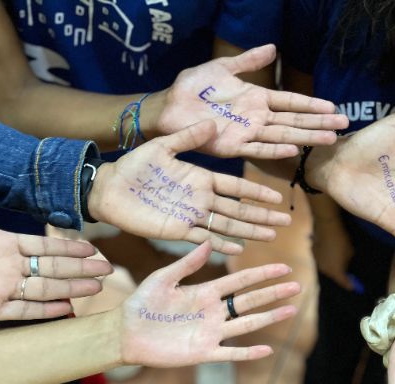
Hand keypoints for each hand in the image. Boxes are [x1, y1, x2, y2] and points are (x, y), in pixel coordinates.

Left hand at [0, 150, 111, 325]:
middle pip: (52, 268)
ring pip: (45, 288)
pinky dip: (45, 310)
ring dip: (71, 288)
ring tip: (97, 287)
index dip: (67, 246)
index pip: (42, 245)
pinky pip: (23, 310)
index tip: (91, 247)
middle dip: (80, 269)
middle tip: (107, 270)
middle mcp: (3, 267)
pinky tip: (67, 309)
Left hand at [89, 120, 291, 253]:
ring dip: (248, 232)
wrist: (109, 188)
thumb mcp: (163, 147)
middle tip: (285, 223)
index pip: (235, 186)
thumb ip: (188, 137)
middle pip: (238, 210)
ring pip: (226, 226)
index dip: (255, 192)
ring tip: (270, 237)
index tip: (276, 197)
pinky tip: (238, 250)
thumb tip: (213, 122)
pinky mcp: (177, 230)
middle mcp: (200, 199)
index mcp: (200, 178)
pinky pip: (203, 239)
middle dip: (261, 216)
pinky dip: (220, 245)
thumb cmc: (133, 166)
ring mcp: (190, 216)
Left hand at [117, 241, 299, 366]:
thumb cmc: (141, 304)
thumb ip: (187, 264)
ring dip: (269, 317)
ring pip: (247, 324)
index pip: (240, 281)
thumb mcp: (164, 279)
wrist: (125, 332)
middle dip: (273, 293)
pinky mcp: (203, 352)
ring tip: (291, 310)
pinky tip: (267, 350)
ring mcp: (210, 333)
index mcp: (205, 292)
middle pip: (250, 301)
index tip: (282, 267)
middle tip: (297, 286)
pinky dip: (248, 352)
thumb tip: (209, 242)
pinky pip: (231, 353)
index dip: (261, 274)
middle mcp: (213, 312)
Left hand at [155, 44, 348, 159]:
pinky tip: (294, 149)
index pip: (291, 102)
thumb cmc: (193, 88)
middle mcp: (256, 118)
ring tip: (329, 139)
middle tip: (344, 125)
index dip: (312, 105)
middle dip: (319, 123)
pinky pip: (258, 149)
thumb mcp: (223, 68)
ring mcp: (247, 133)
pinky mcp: (233, 147)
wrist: (168, 106)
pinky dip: (275, 150)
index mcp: (256, 98)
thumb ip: (248, 61)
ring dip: (306, 138)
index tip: (334, 107)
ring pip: (283, 136)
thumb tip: (273, 48)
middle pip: (294, 121)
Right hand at [312, 215, 353, 290]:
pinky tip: (331, 255)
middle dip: (341, 277)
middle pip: (335, 277)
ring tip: (339, 264)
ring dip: (333, 268)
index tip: (356, 288)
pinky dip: (327, 260)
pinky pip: (323, 261)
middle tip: (348, 276)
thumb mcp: (350, 253)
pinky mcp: (314, 255)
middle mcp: (325, 271)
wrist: (326, 227)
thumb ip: (347, 263)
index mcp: (336, 272)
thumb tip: (345, 266)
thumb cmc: (342, 241)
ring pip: (327, 269)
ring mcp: (318, 263)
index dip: (351, 285)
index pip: (344, 283)